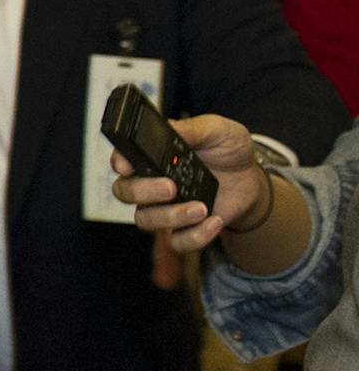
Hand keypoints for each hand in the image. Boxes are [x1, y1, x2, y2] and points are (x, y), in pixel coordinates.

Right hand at [110, 114, 267, 251]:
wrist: (251, 179)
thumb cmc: (227, 150)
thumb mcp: (216, 130)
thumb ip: (192, 129)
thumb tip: (171, 128)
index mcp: (151, 156)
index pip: (122, 159)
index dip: (119, 163)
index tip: (126, 166)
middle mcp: (150, 182)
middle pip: (124, 192)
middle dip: (143, 192)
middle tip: (171, 187)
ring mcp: (164, 207)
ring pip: (145, 220)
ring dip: (171, 216)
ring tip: (201, 208)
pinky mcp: (184, 228)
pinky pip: (176, 242)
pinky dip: (195, 235)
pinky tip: (214, 221)